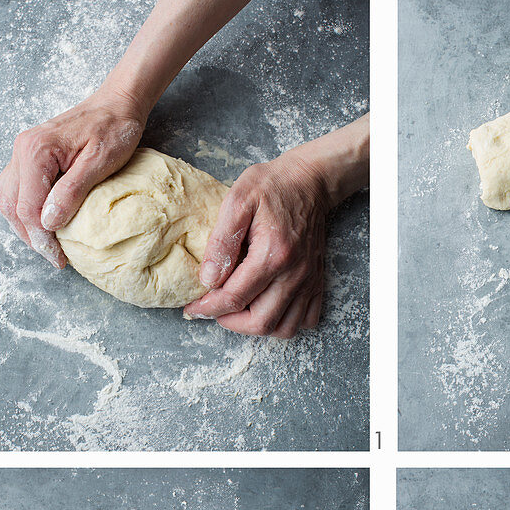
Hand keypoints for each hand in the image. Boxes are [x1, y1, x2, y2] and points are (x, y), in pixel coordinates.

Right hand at [0, 90, 147, 268]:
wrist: (117, 105)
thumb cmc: (114, 130)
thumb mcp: (99, 163)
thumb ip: (72, 191)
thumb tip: (49, 222)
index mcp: (36, 151)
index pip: (27, 207)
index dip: (41, 238)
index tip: (59, 258)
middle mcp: (22, 150)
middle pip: (10, 205)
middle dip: (30, 236)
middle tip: (54, 257)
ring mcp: (22, 151)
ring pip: (7, 198)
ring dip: (23, 225)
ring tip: (48, 244)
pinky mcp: (30, 155)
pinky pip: (15, 188)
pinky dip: (24, 209)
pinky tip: (44, 221)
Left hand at [184, 152, 328, 337]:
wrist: (309, 181)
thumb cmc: (272, 186)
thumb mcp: (237, 201)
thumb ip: (221, 241)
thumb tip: (207, 278)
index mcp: (272, 255)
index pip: (234, 298)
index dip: (208, 308)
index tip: (193, 307)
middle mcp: (294, 274)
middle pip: (260, 322)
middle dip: (230, 323)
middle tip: (214, 310)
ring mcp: (308, 281)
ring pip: (284, 328)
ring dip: (257, 327)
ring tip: (239, 311)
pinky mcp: (316, 282)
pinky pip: (306, 320)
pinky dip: (285, 323)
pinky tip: (268, 307)